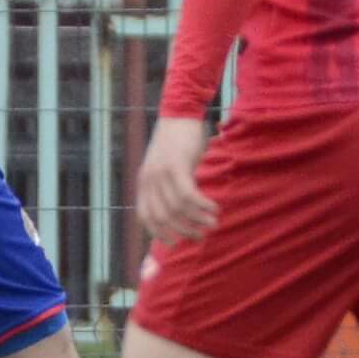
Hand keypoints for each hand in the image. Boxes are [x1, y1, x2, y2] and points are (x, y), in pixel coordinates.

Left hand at [135, 114, 217, 248]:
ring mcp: (161, 174)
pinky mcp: (176, 166)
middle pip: (164, 217)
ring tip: (213, 223)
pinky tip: (214, 207)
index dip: (160, 234)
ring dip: (198, 219)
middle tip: (202, 236)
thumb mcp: (166, 167)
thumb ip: (167, 187)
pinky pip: (188, 195)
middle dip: (184, 231)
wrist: (179, 113)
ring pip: (178, 208)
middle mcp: (148, 181)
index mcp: (143, 183)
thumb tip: (180, 211)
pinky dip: (202, 205)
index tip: (176, 243)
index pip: (146, 218)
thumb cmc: (177, 142)